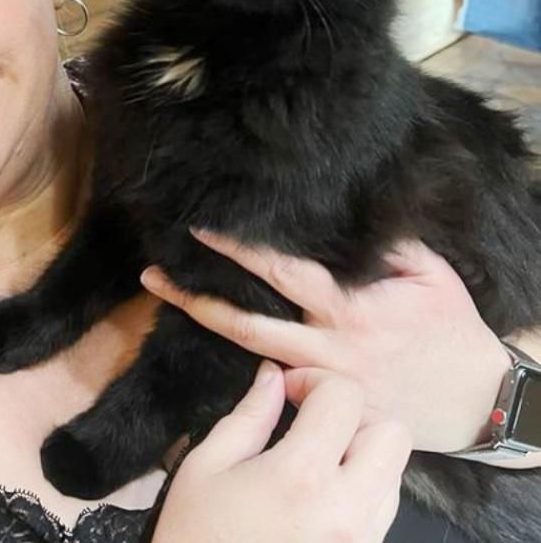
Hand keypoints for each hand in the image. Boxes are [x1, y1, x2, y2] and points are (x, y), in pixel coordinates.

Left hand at [141, 231, 508, 452]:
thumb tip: (351, 214)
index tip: (200, 229)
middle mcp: (326, 349)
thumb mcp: (432, 276)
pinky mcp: (320, 411)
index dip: (238, 251)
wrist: (475, 404)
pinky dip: (239, 368)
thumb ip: (389, 245)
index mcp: (349, 309)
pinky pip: (271, 390)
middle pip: (244, 324)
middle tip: (152, 274)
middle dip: (193, 298)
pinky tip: (203, 346)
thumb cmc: (452, 333)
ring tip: (161, 300)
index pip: (282, 273)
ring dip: (203, 328)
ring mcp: (319, 384)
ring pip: (248, 357)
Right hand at [153, 362, 409, 542]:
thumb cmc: (195, 536)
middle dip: (355, 414)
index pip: (344, 398)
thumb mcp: (205, 467)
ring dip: (362, 453)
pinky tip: (318, 494)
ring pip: (394, 471)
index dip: (315, 380)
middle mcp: (345, 508)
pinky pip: (383, 508)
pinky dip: (361, 488)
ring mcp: (361, 539)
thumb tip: (272, 377)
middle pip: (392, 432)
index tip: (288, 391)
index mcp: (300, 475)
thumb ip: (247, 417)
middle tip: (314, 420)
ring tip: (314, 459)